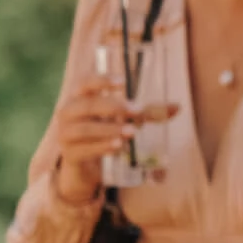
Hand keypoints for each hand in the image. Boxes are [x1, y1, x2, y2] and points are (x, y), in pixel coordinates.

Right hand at [47, 76, 176, 206]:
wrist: (85, 162)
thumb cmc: (104, 129)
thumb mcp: (125, 118)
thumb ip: (148, 112)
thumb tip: (177, 107)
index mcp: (80, 97)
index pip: (85, 82)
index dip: (102, 80)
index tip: (123, 82)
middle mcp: (68, 112)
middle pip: (86, 105)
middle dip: (112, 106)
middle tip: (136, 110)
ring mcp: (65, 134)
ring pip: (84, 128)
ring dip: (109, 129)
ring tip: (131, 132)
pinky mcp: (69, 154)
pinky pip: (83, 149)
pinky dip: (102, 147)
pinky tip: (118, 146)